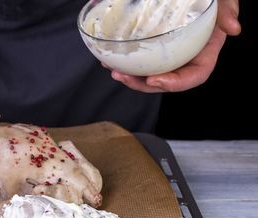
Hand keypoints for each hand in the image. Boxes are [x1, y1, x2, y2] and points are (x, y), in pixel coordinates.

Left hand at [110, 0, 240, 92]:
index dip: (175, 83)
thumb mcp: (222, 0)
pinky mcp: (153, 46)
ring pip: (149, 73)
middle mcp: (185, 56)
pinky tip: (108, 57)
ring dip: (130, 76)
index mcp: (205, 50)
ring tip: (112, 69)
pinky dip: (124, 61)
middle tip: (122, 75)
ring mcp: (168, 53)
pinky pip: (139, 59)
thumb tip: (234, 28)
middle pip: (165, 80)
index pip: (195, 76)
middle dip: (142, 84)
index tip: (153, 80)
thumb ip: (228, 10)